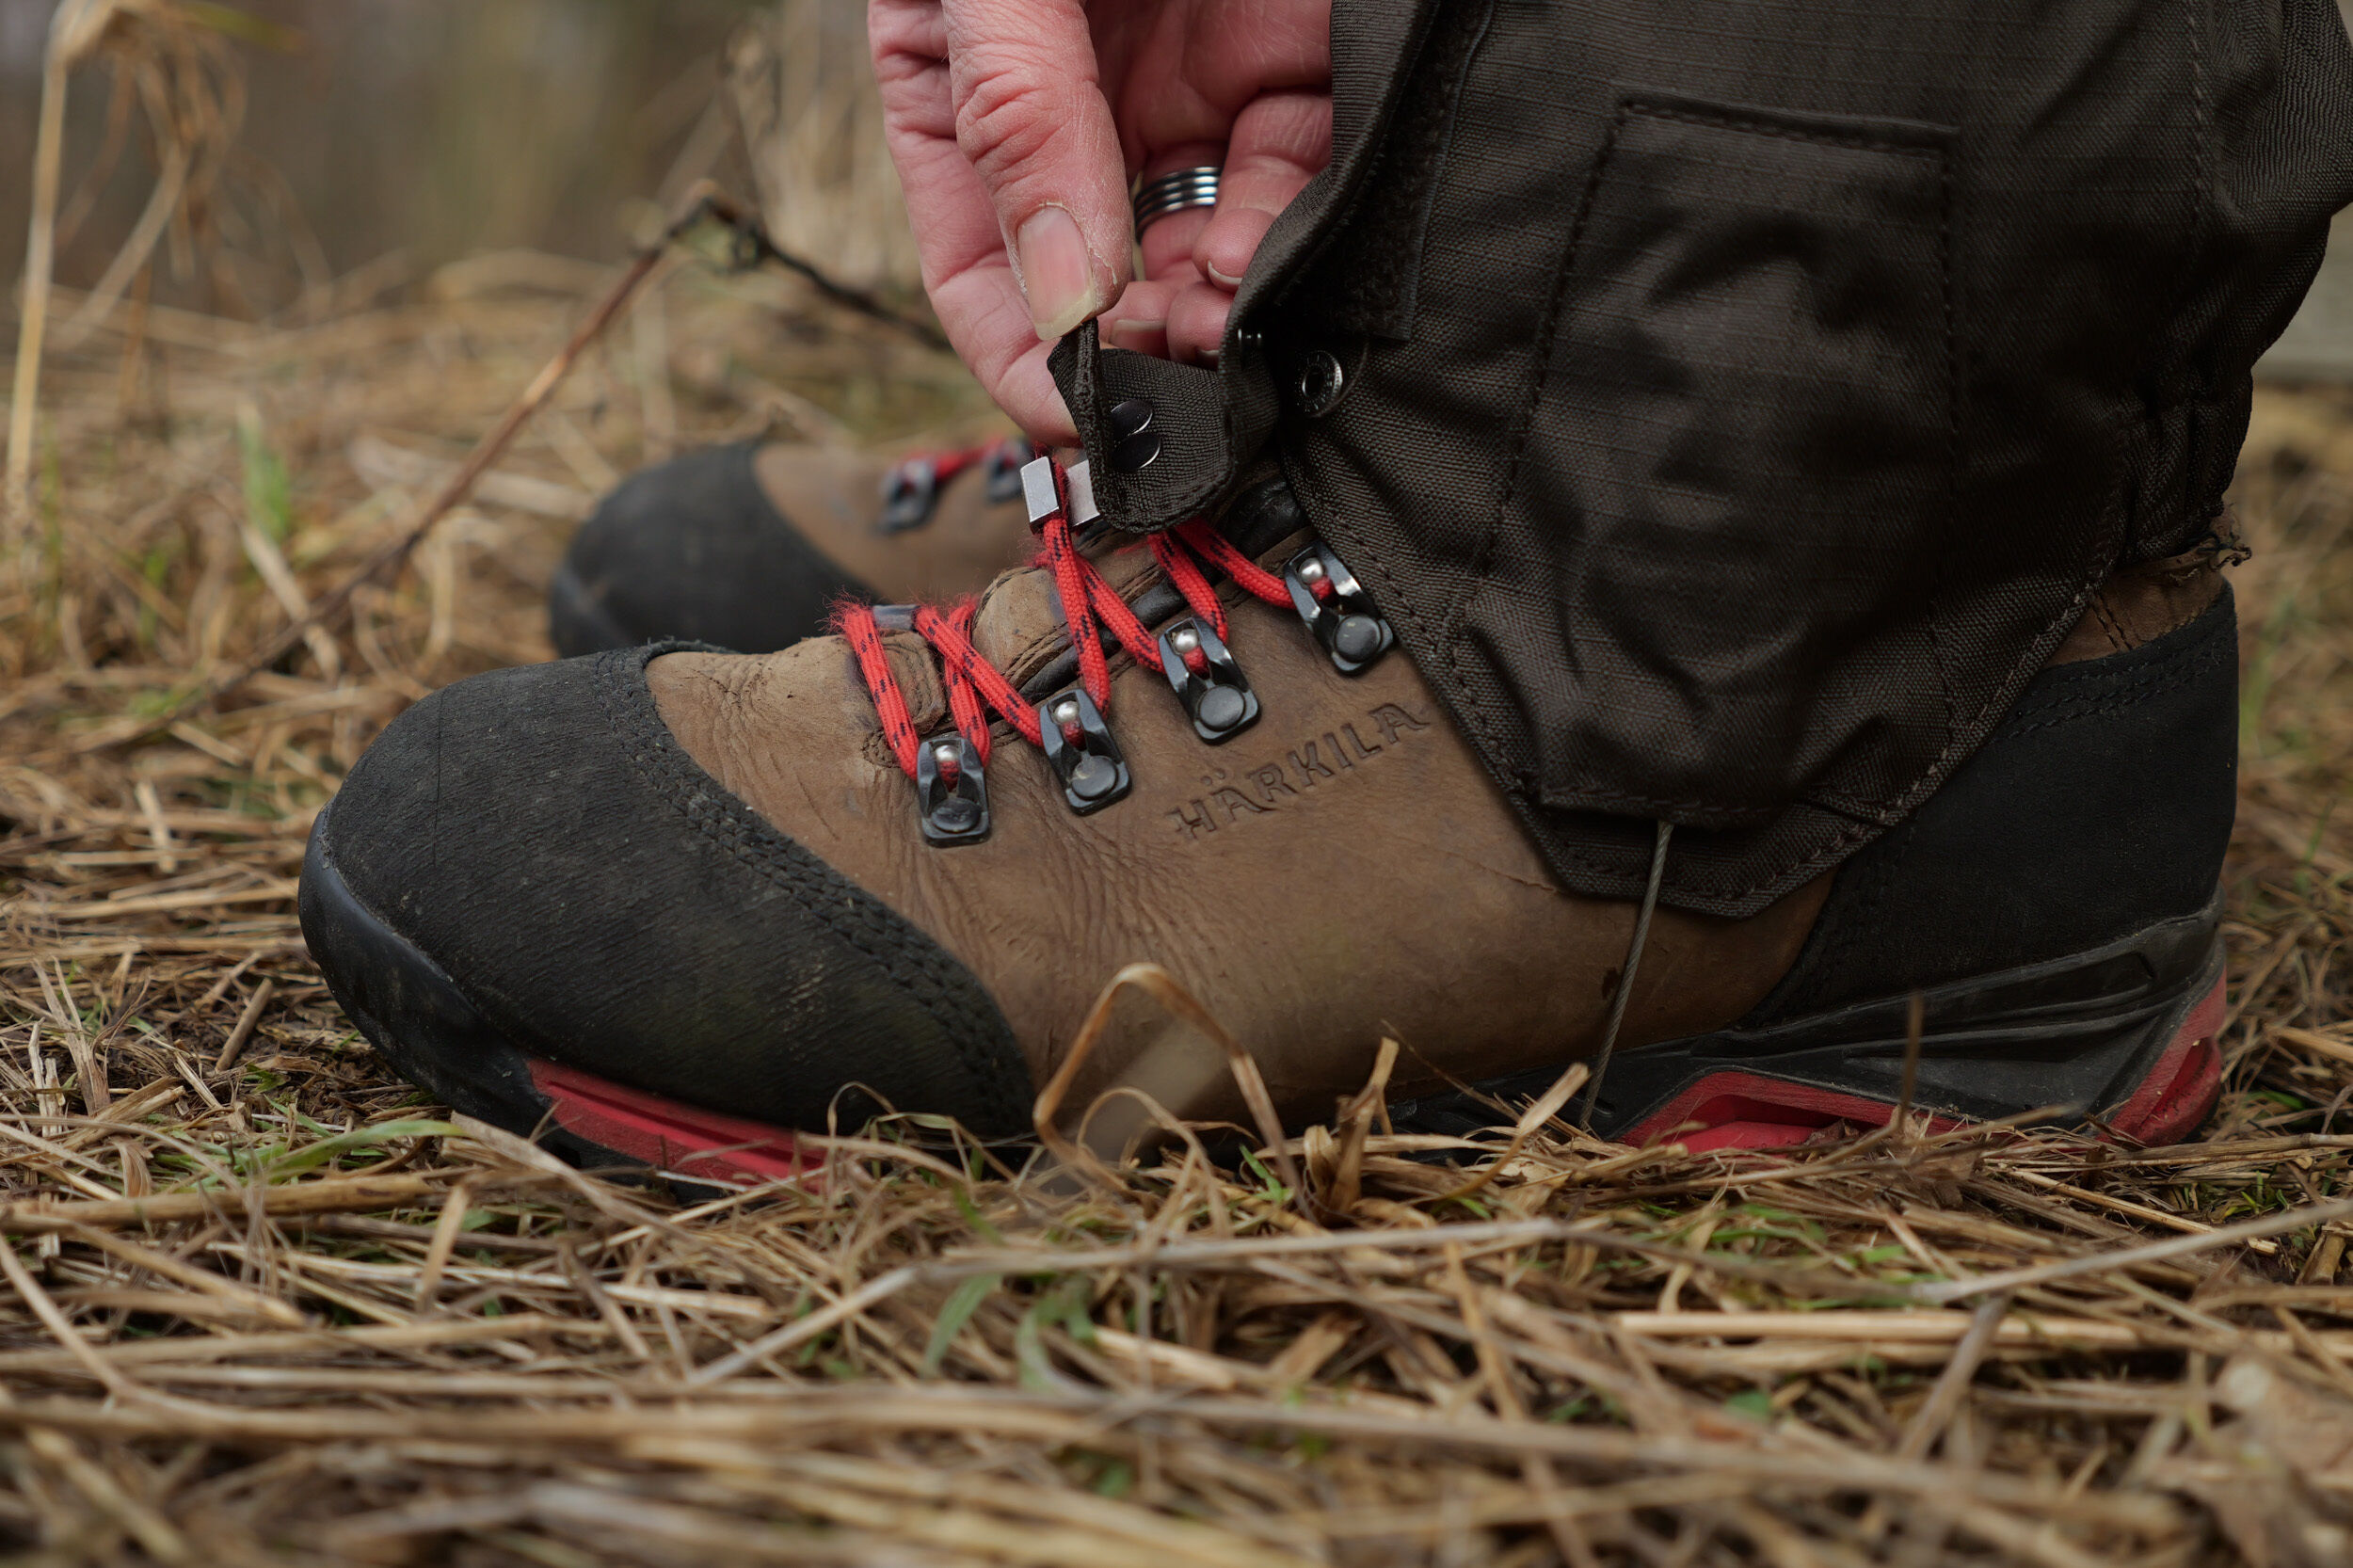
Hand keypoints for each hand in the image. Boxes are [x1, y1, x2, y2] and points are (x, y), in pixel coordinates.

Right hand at [871, 0, 1332, 443]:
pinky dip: (1284, 230)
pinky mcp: (1291, 49)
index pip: (974, 260)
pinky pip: (1296, 167)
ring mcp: (1189, 81)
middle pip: (1103, 275)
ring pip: (1203, 240)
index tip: (1065, 416)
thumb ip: (1017, 120)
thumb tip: (1059, 302)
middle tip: (1162, 377)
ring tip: (1213, 326)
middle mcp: (1080, 103)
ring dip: (1210, 309)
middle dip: (1135, 344)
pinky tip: (1254, 254)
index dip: (1015, 356)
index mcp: (967, 85)